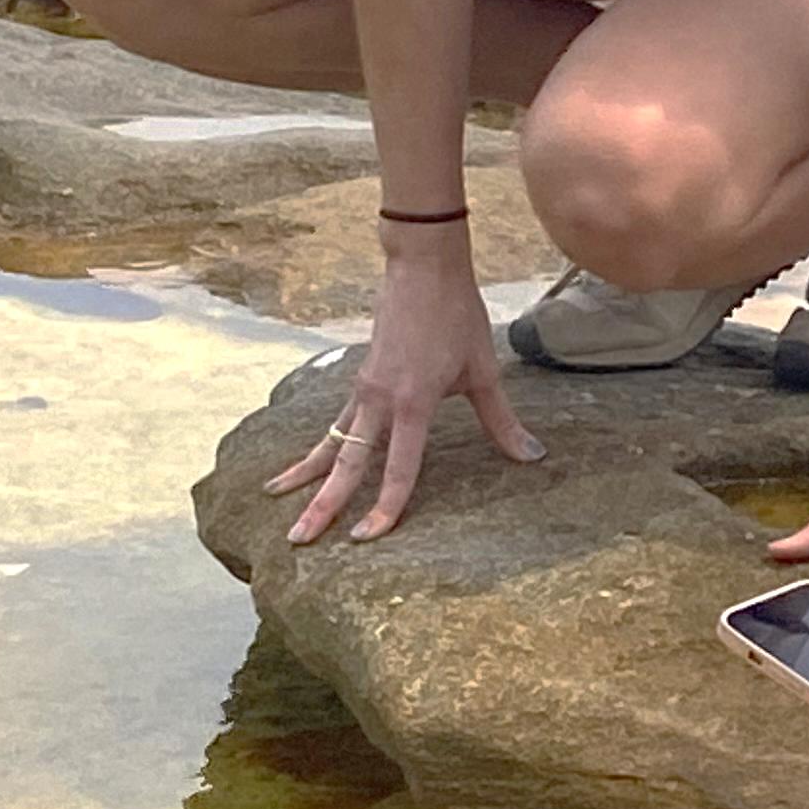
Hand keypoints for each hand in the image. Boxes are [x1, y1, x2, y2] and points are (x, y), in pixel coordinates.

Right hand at [263, 250, 543, 542]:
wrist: (422, 268)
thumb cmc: (457, 316)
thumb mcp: (483, 371)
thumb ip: (502, 421)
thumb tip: (532, 456)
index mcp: (412, 403)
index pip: (397, 469)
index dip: (385, 507)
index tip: (366, 537)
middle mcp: (379, 400)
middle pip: (347, 463)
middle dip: (321, 503)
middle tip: (296, 539)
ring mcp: (363, 390)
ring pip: (332, 443)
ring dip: (306, 475)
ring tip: (276, 500)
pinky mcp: (359, 380)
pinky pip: (336, 423)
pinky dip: (319, 446)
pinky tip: (303, 465)